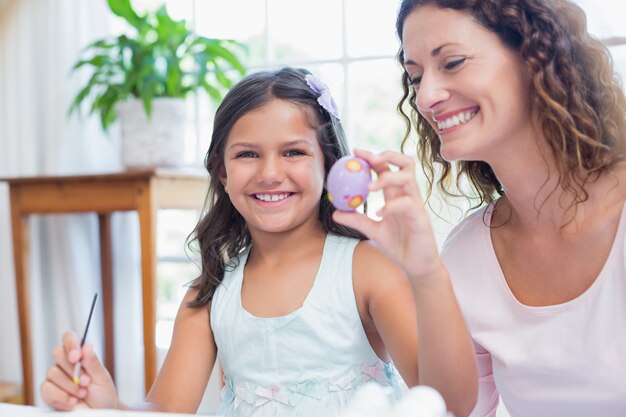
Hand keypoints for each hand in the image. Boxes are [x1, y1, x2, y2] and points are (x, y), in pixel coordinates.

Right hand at [41, 331, 117, 409]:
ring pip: (52, 371)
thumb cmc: (102, 392)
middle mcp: (65, 363)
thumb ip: (93, 363)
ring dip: (70, 385)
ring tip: (83, 392)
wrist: (98, 411)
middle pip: (58, 352)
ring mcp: (56, 377)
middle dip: (73, 368)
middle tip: (86, 381)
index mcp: (79, 354)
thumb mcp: (102, 377)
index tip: (77, 356)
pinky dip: (62, 396)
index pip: (69, 338)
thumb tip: (86, 347)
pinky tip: (73, 400)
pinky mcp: (49, 392)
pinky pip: (47, 388)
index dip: (71, 344)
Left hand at [333, 149, 444, 282]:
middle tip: (369, 160)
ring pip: (407, 178)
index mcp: (397, 195)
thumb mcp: (373, 231)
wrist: (416, 266)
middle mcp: (408, 195)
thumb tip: (336, 213)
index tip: (355, 152)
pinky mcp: (421, 217)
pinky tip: (379, 213)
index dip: (372, 157)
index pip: (387, 168)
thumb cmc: (399, 246)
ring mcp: (416, 204)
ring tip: (370, 188)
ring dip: (387, 178)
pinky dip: (391, 205)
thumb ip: (357, 220)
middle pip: (404, 163)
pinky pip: (407, 204)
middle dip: (387, 156)